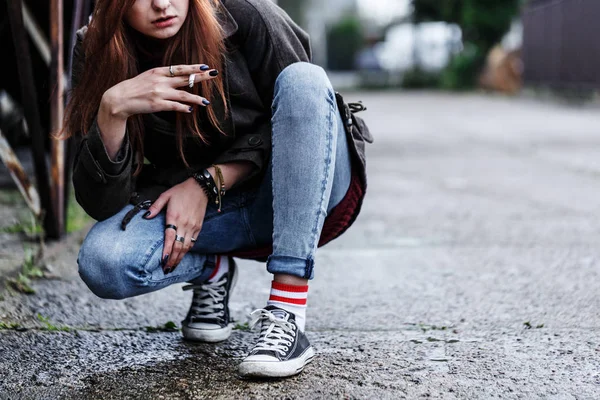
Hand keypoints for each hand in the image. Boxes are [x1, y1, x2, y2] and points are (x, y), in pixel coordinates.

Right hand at [102, 64, 217, 119]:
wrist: (119, 98)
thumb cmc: (135, 87)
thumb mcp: (148, 76)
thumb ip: (163, 76)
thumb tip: (179, 77)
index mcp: (158, 72)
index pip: (180, 68)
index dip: (193, 67)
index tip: (205, 66)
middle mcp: (160, 80)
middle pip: (185, 78)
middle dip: (201, 77)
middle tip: (214, 75)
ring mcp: (159, 93)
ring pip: (183, 94)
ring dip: (196, 98)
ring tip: (206, 101)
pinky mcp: (157, 104)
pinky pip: (175, 106)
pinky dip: (183, 107)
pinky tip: (190, 109)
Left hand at [143, 178, 208, 273]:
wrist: (201, 188)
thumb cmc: (182, 191)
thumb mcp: (166, 195)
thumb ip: (155, 207)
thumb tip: (146, 216)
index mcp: (175, 217)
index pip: (170, 238)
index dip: (167, 251)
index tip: (163, 261)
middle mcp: (185, 224)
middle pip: (179, 246)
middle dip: (173, 259)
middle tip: (166, 269)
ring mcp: (193, 227)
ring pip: (186, 247)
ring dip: (180, 258)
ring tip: (173, 266)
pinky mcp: (198, 227)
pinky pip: (192, 242)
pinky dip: (187, 251)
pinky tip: (182, 255)